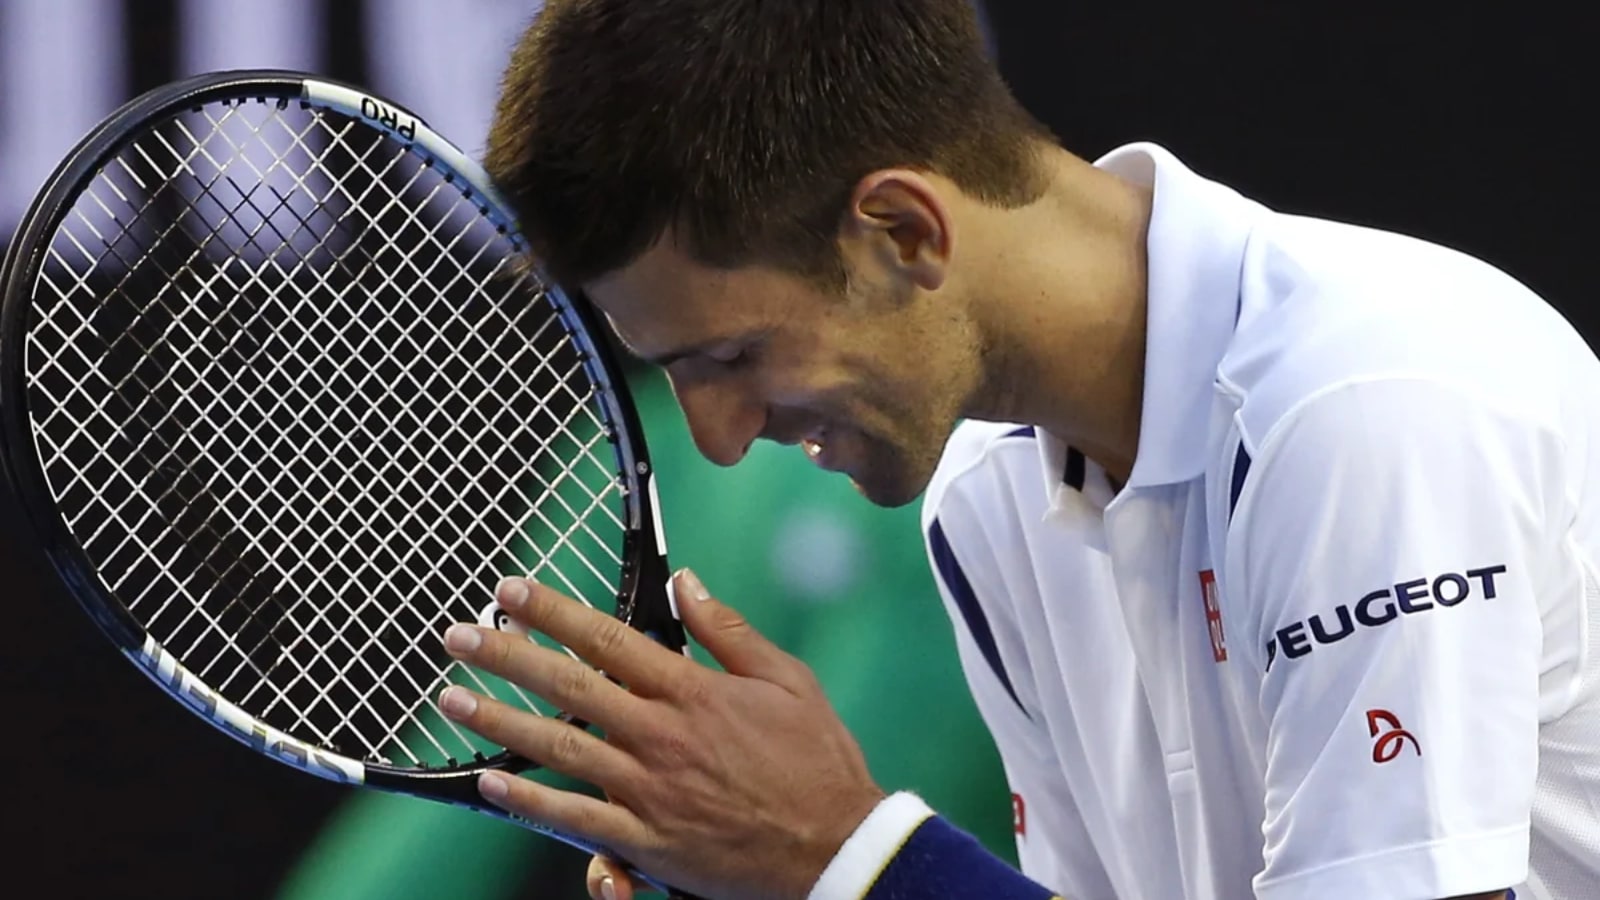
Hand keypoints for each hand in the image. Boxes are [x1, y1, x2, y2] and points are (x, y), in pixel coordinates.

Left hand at [438, 569, 885, 899]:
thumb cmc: (818, 763)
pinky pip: (574, 819)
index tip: (512, 590)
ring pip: (556, 748)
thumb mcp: (787, 681)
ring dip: (498, 721)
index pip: (607, 637)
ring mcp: (648, 791)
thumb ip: (729, 632)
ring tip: (452, 698)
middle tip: (459, 635)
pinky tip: (492, 782)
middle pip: (567, 685)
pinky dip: (528, 801)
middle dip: (506, 655)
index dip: (553, 610)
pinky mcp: (646, 842)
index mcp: (694, 691)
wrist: (835, 850)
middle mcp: (661, 736)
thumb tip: (686, 583)